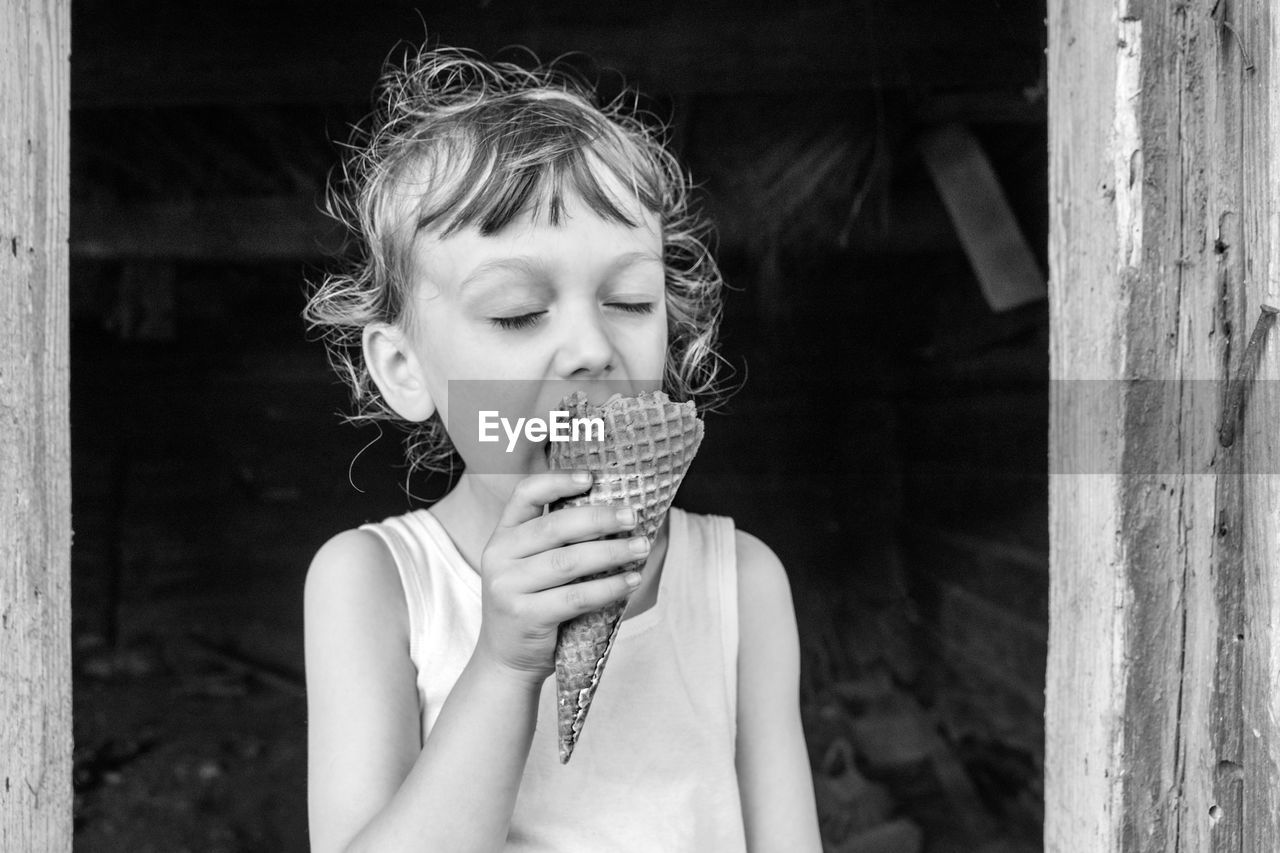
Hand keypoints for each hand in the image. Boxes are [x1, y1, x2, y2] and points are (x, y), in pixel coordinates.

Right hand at [473, 470, 648, 685]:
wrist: (506, 659)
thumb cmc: (532, 604)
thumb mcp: (530, 565)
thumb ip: (557, 539)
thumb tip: (617, 512)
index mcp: (502, 535)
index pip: (525, 494)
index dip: (558, 481)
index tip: (592, 477)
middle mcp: (499, 556)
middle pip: (555, 527)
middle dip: (599, 518)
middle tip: (633, 516)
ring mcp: (508, 587)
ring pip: (568, 561)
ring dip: (611, 552)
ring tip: (641, 547)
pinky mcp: (525, 616)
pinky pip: (575, 597)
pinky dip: (608, 587)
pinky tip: (631, 581)